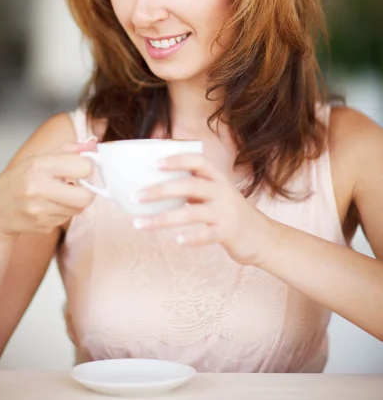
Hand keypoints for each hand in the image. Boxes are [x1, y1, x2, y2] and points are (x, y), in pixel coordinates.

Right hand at [0, 139, 97, 236]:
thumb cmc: (20, 180)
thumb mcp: (40, 158)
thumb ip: (69, 150)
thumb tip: (94, 144)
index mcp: (40, 166)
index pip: (84, 167)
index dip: (88, 168)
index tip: (83, 169)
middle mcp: (39, 188)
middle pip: (86, 197)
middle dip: (87, 192)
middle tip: (79, 187)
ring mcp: (40, 210)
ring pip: (78, 209)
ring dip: (74, 203)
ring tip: (59, 195)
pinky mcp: (42, 226)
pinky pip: (66, 220)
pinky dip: (63, 213)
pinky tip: (49, 206)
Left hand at [132, 153, 276, 265]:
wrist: (263, 237)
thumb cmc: (230, 213)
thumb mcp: (215, 194)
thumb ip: (193, 187)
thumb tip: (157, 184)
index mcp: (217, 179)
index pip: (197, 161)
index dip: (177, 160)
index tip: (154, 163)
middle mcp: (222, 191)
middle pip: (189, 184)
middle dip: (160, 189)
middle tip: (137, 196)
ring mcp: (226, 212)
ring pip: (192, 213)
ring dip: (163, 219)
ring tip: (140, 224)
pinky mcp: (228, 233)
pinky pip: (207, 235)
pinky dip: (191, 237)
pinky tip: (175, 240)